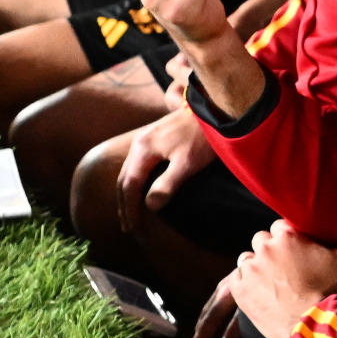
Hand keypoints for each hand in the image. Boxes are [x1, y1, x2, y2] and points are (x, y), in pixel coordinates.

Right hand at [116, 105, 212, 231]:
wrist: (212, 110)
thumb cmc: (202, 137)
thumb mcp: (187, 164)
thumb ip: (167, 185)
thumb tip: (149, 206)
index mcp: (143, 150)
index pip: (130, 185)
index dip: (129, 208)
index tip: (132, 227)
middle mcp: (139, 143)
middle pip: (124, 178)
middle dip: (124, 203)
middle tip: (127, 225)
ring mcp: (146, 138)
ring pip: (129, 170)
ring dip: (128, 192)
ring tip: (130, 211)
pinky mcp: (155, 137)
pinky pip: (137, 163)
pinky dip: (135, 180)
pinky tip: (141, 188)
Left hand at [223, 200, 336, 337]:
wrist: (318, 331)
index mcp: (286, 236)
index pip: (280, 227)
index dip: (291, 241)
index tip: (301, 256)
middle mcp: (263, 249)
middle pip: (263, 242)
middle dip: (273, 253)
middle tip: (291, 271)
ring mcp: (249, 271)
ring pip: (249, 260)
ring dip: (259, 268)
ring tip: (278, 285)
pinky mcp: (239, 291)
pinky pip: (237, 280)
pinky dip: (248, 285)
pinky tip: (265, 295)